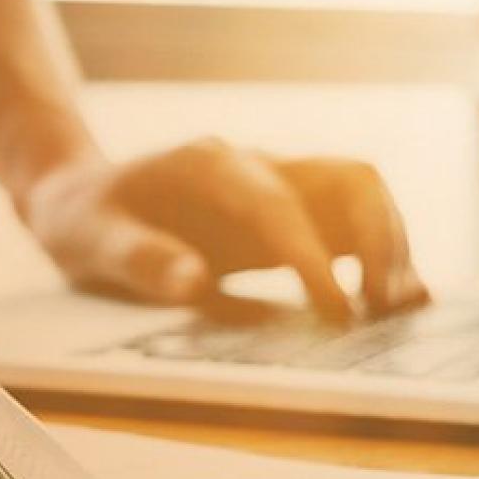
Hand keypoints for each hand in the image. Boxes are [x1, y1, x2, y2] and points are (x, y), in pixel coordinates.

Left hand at [24, 139, 428, 321]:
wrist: (82, 200)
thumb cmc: (84, 221)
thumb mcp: (89, 241)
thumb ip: (138, 258)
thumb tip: (193, 282)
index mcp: (209, 164)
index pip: (280, 203)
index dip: (313, 256)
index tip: (336, 313)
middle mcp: (256, 165)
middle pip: (350, 181)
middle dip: (380, 241)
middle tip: (381, 312)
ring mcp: (279, 186)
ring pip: (364, 199)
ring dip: (391, 250)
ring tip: (396, 314)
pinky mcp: (289, 215)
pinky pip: (352, 226)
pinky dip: (380, 260)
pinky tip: (392, 306)